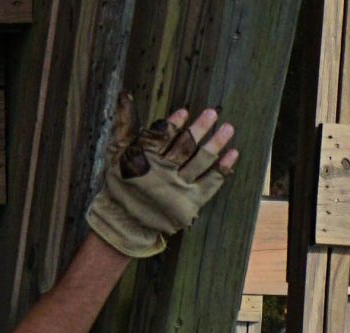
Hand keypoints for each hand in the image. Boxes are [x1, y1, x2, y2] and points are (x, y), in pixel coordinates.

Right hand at [86, 94, 240, 257]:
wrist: (126, 222)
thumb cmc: (121, 182)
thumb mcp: (116, 151)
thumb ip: (124, 123)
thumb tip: (126, 94)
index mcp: (144, 159)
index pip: (161, 138)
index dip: (173, 125)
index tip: (185, 112)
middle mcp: (162, 173)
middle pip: (184, 147)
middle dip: (199, 129)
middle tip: (213, 113)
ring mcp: (178, 189)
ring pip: (200, 162)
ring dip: (215, 144)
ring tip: (228, 128)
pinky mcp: (191, 203)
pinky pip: (211, 184)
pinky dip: (223, 169)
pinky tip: (233, 154)